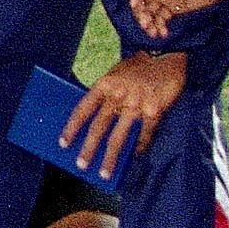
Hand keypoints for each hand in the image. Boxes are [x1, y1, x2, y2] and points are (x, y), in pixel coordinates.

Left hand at [61, 48, 186, 179]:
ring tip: (104, 173)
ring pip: (120, 136)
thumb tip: (92, 123)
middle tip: (81, 165)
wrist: (166, 54)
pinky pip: (145, 134)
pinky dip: (139, 147)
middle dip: (89, 149)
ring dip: (111, 158)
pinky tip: (134, 157)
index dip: (71, 128)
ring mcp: (137, 104)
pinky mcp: (156, 110)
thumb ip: (105, 96)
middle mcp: (118, 96)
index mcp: (104, 85)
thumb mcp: (115, 75)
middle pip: (99, 127)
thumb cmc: (137, 68)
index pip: (82, 110)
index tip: (63, 144)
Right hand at [128, 0, 228, 41]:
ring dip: (150, 22)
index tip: (134, 5)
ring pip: (152, 12)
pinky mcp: (176, 8)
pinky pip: (164, 18)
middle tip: (145, 24)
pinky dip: (161, 26)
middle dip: (141, 13)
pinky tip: (163, 33)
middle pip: (143, 0)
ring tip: (152, 33)